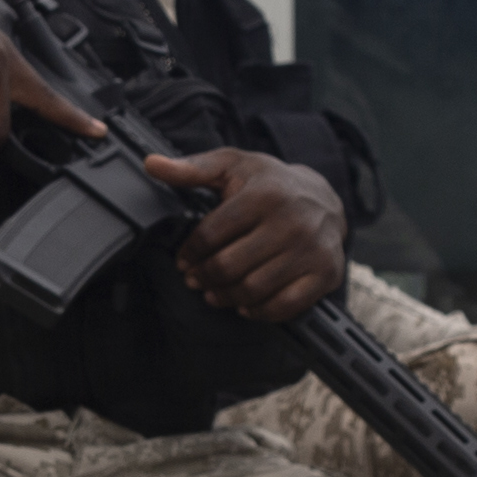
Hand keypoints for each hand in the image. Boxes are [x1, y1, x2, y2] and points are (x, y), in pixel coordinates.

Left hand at [150, 148, 346, 321]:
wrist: (326, 199)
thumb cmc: (272, 184)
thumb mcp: (233, 166)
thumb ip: (192, 168)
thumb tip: (151, 164)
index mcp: (265, 194)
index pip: (212, 234)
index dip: (190, 252)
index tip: (184, 260)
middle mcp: (292, 222)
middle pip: (229, 266)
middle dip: (204, 277)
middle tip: (195, 280)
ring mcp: (311, 250)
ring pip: (253, 290)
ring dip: (225, 297)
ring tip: (214, 293)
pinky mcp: (325, 273)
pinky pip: (284, 306)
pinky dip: (259, 311)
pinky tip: (246, 304)